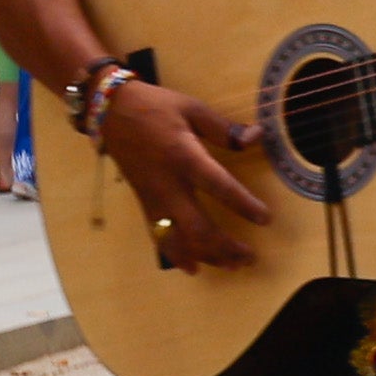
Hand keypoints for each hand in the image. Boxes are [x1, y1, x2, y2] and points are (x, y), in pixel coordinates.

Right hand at [97, 77, 268, 271]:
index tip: (265, 219)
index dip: (244, 206)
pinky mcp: (144, 204)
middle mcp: (169, 184)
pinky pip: (160, 237)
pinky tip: (193, 268)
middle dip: (226, 247)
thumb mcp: (191, 108)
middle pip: (199, 228)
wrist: (110, 112)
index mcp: (184, 156)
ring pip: (180, 239)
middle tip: (250, 257)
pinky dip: (176, 256)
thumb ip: (224, 128)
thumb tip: (257, 137)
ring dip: (206, 257)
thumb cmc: (154, 107)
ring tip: (231, 265)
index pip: (220, 187)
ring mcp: (154, 198)